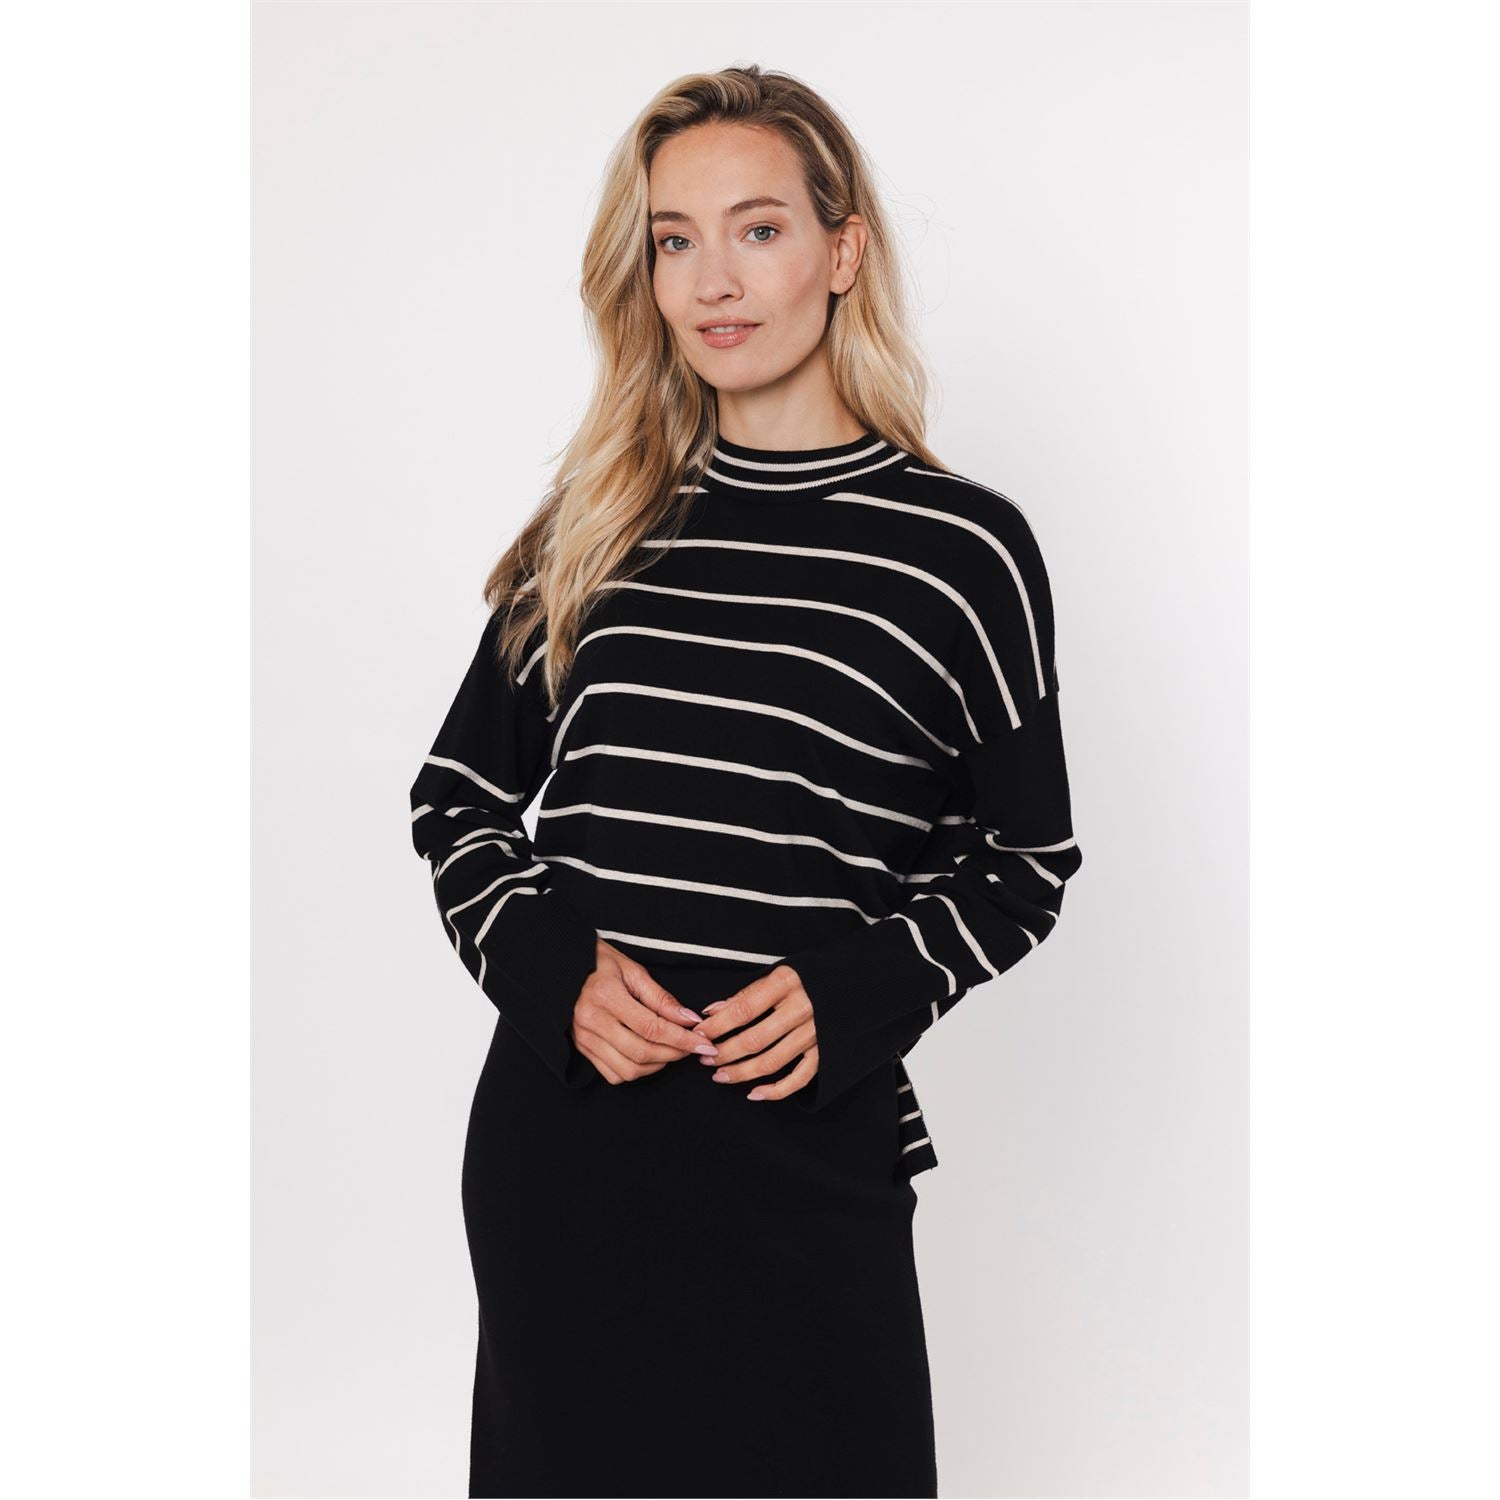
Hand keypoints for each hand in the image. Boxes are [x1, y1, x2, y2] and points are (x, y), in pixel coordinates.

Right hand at [570, 939, 717, 1084]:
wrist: (563, 969)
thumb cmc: (599, 964)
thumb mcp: (633, 971)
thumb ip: (662, 998)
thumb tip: (689, 1020)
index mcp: (605, 996)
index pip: (652, 1027)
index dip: (682, 1039)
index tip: (704, 1042)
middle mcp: (592, 1021)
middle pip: (641, 1052)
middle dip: (674, 1053)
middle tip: (691, 1047)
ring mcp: (584, 1038)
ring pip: (628, 1069)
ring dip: (656, 1065)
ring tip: (671, 1051)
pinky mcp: (582, 1049)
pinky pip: (613, 1074)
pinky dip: (636, 1072)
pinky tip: (648, 1058)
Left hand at [689, 965, 819, 1100]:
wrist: (851, 984)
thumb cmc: (808, 977)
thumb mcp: (777, 974)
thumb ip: (746, 994)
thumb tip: (712, 1012)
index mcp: (786, 983)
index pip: (742, 1010)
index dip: (716, 1026)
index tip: (698, 1034)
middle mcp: (802, 1009)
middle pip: (754, 1040)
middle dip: (724, 1052)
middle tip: (705, 1058)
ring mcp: (815, 1033)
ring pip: (771, 1062)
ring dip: (741, 1073)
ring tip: (720, 1075)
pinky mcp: (826, 1052)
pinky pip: (799, 1078)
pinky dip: (776, 1091)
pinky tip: (754, 1093)